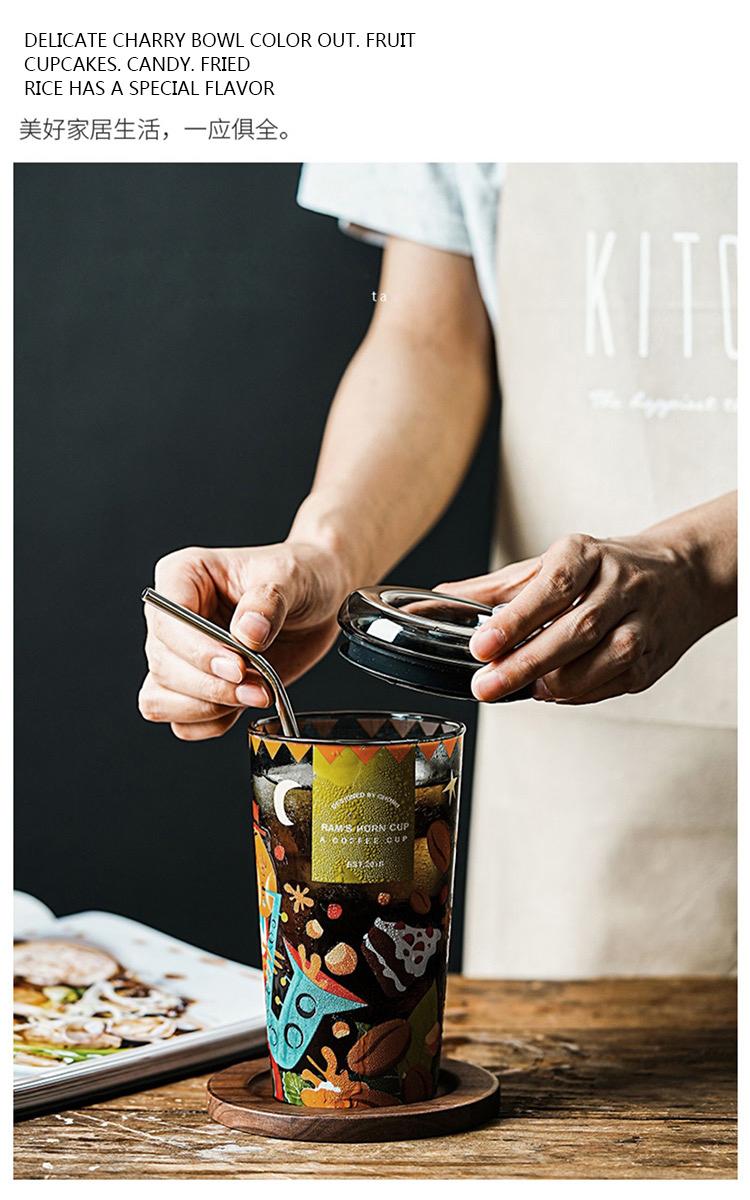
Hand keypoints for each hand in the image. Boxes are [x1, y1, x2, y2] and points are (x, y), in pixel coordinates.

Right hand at [138, 541, 350, 738]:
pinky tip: (243, 707)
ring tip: (255, 695)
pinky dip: (212, 724)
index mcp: (183, 576)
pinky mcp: (196, 687)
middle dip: (211, 686)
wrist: (319, 602)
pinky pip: (183, 722)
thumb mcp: (289, 577)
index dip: (197, 650)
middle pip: (163, 665)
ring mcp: (180, 656)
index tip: (238, 665)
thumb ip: (267, 602)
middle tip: (257, 686)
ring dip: (208, 708)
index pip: (167, 621)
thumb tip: (247, 633)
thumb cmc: (298, 575)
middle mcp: (172, 618)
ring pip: (161, 699)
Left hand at [439, 517, 731, 704]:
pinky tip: (552, 691)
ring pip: (599, 662)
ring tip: (518, 690)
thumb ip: (494, 588)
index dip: (515, 619)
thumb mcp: (549, 565)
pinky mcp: (652, 659)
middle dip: (524, 664)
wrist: (682, 576)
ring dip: (553, 683)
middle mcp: (621, 585)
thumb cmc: (604, 569)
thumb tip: (440, 598)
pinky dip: (576, 693)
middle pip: (573, 631)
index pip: (551, 587)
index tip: (482, 645)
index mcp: (588, 555)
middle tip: (485, 685)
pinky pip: (610, 682)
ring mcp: (642, 623)